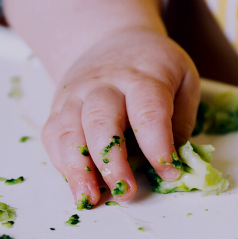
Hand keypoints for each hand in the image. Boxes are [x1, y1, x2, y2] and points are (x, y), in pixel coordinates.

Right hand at [41, 27, 199, 206]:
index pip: (148, 111)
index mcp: (143, 76)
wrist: (112, 40)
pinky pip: (54, 138)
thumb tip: (173, 163)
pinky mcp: (59, 109)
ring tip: (89, 198)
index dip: (157, 145)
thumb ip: (181, 121)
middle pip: (101, 121)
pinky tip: (78, 187)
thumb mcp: (183, 80)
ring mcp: (76, 96)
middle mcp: (104, 84)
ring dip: (78, 169)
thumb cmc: (154, 68)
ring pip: (69, 131)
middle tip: (126, 191)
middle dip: (111, 161)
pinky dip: (63, 165)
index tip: (169, 172)